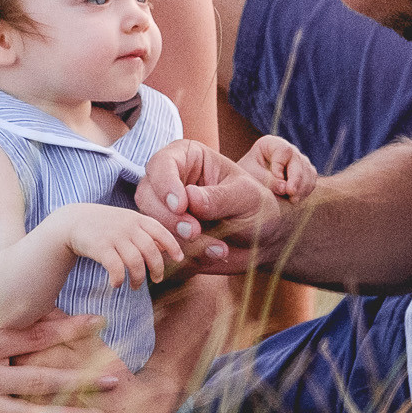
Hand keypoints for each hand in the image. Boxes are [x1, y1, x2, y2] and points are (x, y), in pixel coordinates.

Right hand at [56, 201, 183, 288]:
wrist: (73, 220)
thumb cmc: (105, 225)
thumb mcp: (127, 221)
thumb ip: (146, 232)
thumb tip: (166, 248)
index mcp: (137, 219)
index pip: (161, 231)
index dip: (172, 246)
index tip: (178, 259)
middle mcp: (128, 226)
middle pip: (151, 250)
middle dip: (157, 268)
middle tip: (156, 280)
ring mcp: (114, 236)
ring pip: (136, 262)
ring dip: (138, 278)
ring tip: (135, 286)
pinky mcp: (100, 247)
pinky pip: (116, 268)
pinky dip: (119, 279)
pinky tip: (117, 284)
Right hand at [135, 138, 284, 273]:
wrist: (265, 240)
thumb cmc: (257, 207)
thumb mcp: (245, 196)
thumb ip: (218, 197)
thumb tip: (189, 197)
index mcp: (188, 157)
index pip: (162, 163)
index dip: (165, 184)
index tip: (181, 206)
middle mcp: (171, 180)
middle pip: (146, 194)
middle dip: (167, 216)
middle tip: (194, 231)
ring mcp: (166, 209)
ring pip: (150, 222)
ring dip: (178, 238)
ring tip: (216, 246)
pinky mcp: (169, 235)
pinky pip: (163, 246)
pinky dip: (187, 254)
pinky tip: (216, 253)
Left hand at [240, 134, 317, 200]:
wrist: (250, 187)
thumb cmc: (247, 177)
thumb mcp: (251, 175)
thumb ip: (267, 179)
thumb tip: (285, 188)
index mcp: (271, 144)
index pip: (283, 150)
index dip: (281, 165)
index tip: (276, 179)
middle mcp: (287, 150)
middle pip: (298, 160)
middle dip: (296, 179)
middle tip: (291, 194)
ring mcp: (297, 161)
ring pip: (307, 171)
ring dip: (302, 186)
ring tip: (293, 200)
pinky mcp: (304, 173)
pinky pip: (311, 180)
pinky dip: (306, 190)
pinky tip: (296, 199)